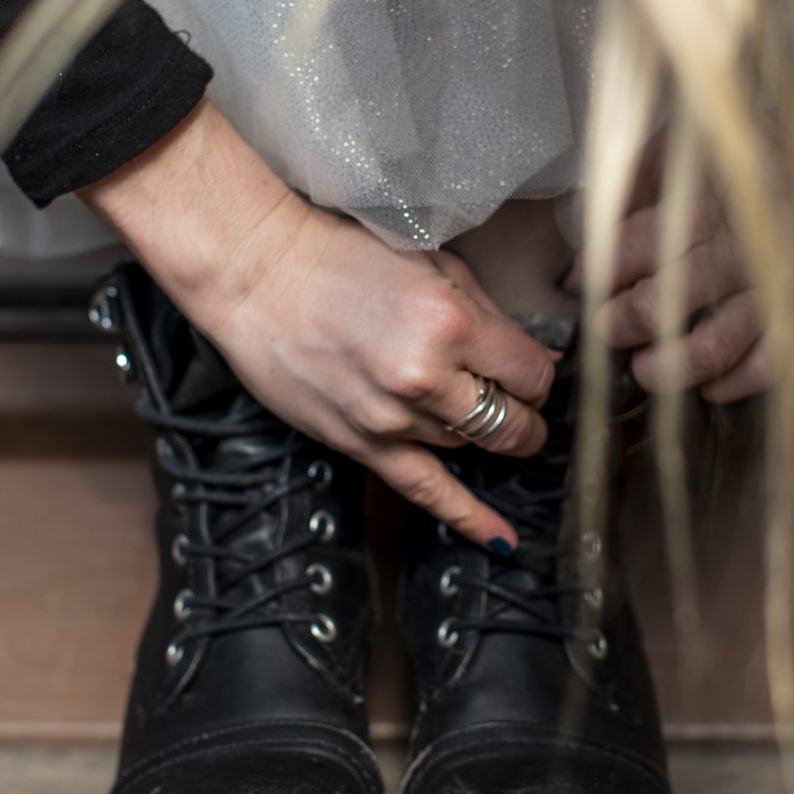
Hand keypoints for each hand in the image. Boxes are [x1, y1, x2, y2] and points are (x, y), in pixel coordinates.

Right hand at [81, 101, 556, 548]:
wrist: (257, 273)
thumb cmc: (341, 255)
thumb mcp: (432, 264)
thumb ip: (488, 314)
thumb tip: (536, 358)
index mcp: (451, 321)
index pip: (532, 374)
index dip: (536, 373)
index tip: (526, 369)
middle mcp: (425, 376)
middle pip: (510, 420)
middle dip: (523, 414)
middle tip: (518, 402)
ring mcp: (392, 417)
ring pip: (471, 446)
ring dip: (482, 435)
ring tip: (475, 413)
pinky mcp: (362, 444)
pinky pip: (427, 491)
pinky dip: (469, 518)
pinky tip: (501, 538)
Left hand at [568, 192, 773, 400]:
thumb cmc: (741, 172)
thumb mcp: (682, 156)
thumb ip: (634, 184)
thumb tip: (584, 230)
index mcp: (698, 205)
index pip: (629, 247)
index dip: (598, 271)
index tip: (578, 284)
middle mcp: (734, 250)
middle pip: (663, 302)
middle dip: (626, 322)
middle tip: (609, 328)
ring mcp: (771, 288)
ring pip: (715, 346)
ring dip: (673, 366)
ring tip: (648, 369)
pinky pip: (767, 364)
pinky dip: (734, 383)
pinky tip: (710, 386)